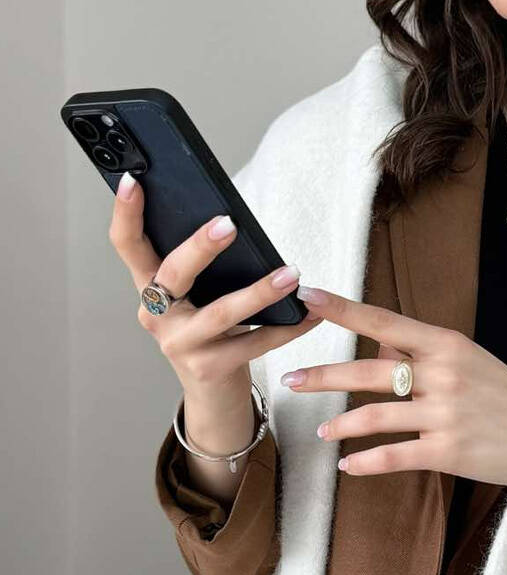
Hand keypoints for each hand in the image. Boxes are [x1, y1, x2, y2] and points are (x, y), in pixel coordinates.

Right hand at [109, 171, 323, 405]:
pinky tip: (311, 314)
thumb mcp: (197, 297)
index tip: (134, 179)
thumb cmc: (210, 333)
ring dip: (260, 292)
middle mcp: (155, 315)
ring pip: (220, 313)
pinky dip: (287, 328)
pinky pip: (253, 344)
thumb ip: (203, 267)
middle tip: (229, 223)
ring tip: (291, 274)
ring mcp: (179, 345)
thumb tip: (234, 221)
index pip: (127, 245)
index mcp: (148, 288)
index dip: (126, 213)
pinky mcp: (208, 369)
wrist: (213, 394)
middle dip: (200, 247)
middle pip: (172, 273)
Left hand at [281, 285, 506, 493]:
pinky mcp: (449, 452)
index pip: (384, 320)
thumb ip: (423, 351)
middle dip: (324, 375)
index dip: (342, 309)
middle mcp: (444, 375)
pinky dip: (364, 463)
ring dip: (340, 423)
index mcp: (448, 345)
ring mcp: (446, 415)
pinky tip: (347, 465)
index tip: (305, 297)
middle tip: (289, 380)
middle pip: (369, 371)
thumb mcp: (469, 361)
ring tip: (321, 430)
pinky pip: (393, 456)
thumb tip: (378, 340)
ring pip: (374, 417)